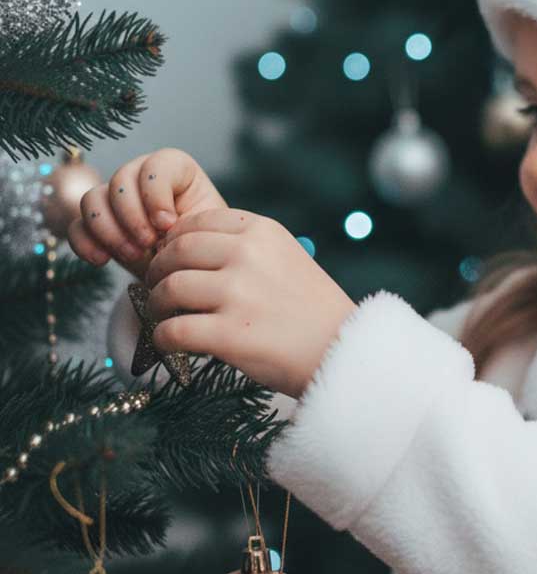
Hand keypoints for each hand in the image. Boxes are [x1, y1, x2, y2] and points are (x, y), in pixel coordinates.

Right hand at [67, 148, 227, 281]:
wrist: (189, 271)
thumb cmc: (203, 245)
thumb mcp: (206, 230)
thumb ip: (189, 221)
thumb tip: (163, 227)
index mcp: (176, 170)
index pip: (156, 165)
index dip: (156, 194)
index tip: (168, 224)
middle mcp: (141, 177)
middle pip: (120, 180)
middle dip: (132, 216)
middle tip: (148, 244)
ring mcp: (115, 199)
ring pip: (92, 199)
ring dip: (109, 231)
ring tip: (133, 255)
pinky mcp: (97, 225)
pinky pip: (76, 226)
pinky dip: (85, 243)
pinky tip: (102, 260)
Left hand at [142, 207, 357, 398]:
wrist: (342, 350)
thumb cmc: (313, 309)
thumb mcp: (287, 257)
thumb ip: (245, 247)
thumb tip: (185, 248)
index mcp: (263, 231)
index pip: (197, 222)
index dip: (174, 241)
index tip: (172, 259)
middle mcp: (248, 255)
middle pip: (176, 252)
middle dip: (158, 271)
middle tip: (158, 288)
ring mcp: (238, 294)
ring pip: (169, 289)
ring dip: (157, 305)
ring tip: (165, 316)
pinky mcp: (229, 334)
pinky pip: (172, 331)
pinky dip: (163, 339)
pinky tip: (170, 343)